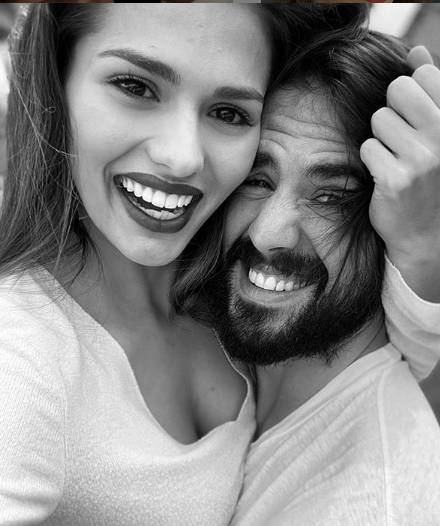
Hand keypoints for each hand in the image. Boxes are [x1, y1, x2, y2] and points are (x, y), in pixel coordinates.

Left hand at [360, 46, 439, 301]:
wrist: (427, 234)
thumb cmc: (431, 178)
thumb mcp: (439, 132)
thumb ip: (430, 91)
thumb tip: (416, 51)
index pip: (423, 76)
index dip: (410, 97)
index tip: (415, 122)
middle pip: (397, 90)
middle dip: (392, 112)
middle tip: (401, 141)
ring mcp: (423, 159)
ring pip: (378, 120)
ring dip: (380, 139)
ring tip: (395, 160)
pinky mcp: (396, 180)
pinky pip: (367, 148)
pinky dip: (371, 161)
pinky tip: (385, 176)